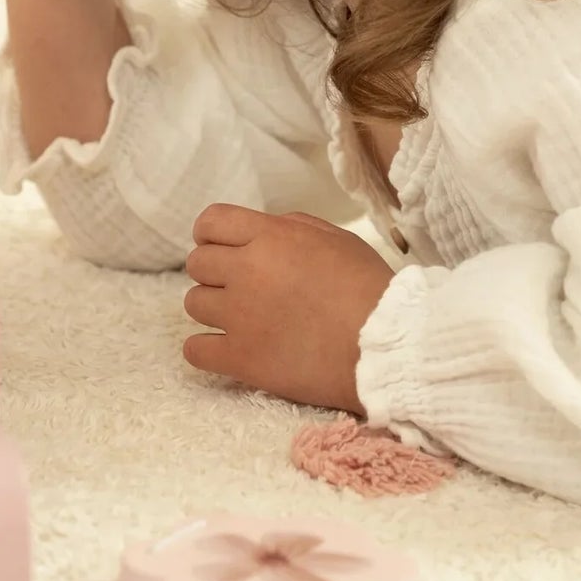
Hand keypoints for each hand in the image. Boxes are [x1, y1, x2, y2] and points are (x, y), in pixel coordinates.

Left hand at [181, 204, 395, 413]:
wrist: (387, 347)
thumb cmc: (371, 290)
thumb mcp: (337, 239)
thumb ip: (292, 228)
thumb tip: (262, 231)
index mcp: (270, 237)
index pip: (210, 222)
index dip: (211, 235)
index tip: (224, 249)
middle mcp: (246, 271)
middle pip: (198, 263)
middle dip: (215, 272)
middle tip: (242, 288)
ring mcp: (239, 316)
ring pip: (193, 303)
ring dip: (213, 309)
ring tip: (243, 320)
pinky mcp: (241, 359)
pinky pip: (194, 350)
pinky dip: (205, 350)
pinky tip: (227, 350)